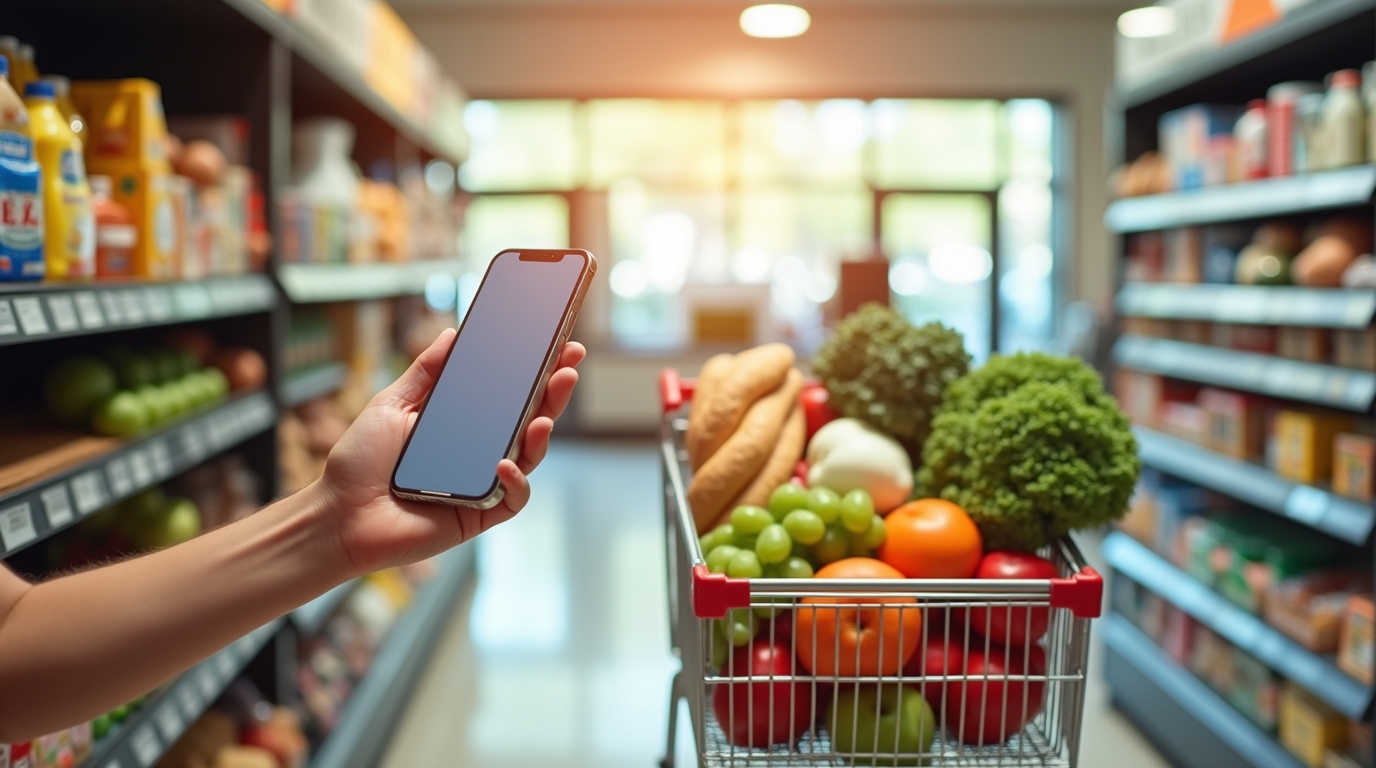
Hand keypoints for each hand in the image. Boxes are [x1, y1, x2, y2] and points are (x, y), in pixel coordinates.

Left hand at [313, 328, 584, 574]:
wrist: (337, 515)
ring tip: (545, 415)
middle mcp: (479, 451)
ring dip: (543, 433)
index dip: (536, 370)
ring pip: (530, 456)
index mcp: (462, 423)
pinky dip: (515, 480)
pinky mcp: (481, 514)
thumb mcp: (391, 405)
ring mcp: (484, 482)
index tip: (559, 343)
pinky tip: (503, 464)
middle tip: (569, 364)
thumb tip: (454, 335)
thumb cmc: (359, 463)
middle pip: (530, 418)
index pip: (509, 393)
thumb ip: (426, 372)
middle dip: (555, 391)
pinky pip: (514, 498)